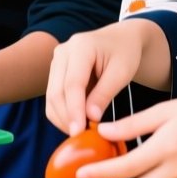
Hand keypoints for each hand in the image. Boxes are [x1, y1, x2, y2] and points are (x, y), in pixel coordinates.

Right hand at [46, 21, 154, 135]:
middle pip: (57, 92)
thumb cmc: (125, 53)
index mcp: (81, 47)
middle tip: (81, 138)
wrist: (120, 39)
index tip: (79, 132)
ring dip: (63, 119)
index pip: (72, 84)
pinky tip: (78, 123)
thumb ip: (105, 93)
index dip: (74, 110)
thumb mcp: (122, 72)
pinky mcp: (55, 72)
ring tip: (82, 133)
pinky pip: (53, 98)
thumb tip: (90, 118)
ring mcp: (56, 61)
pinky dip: (63, 114)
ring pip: (51, 98)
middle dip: (67, 118)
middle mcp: (63, 52)